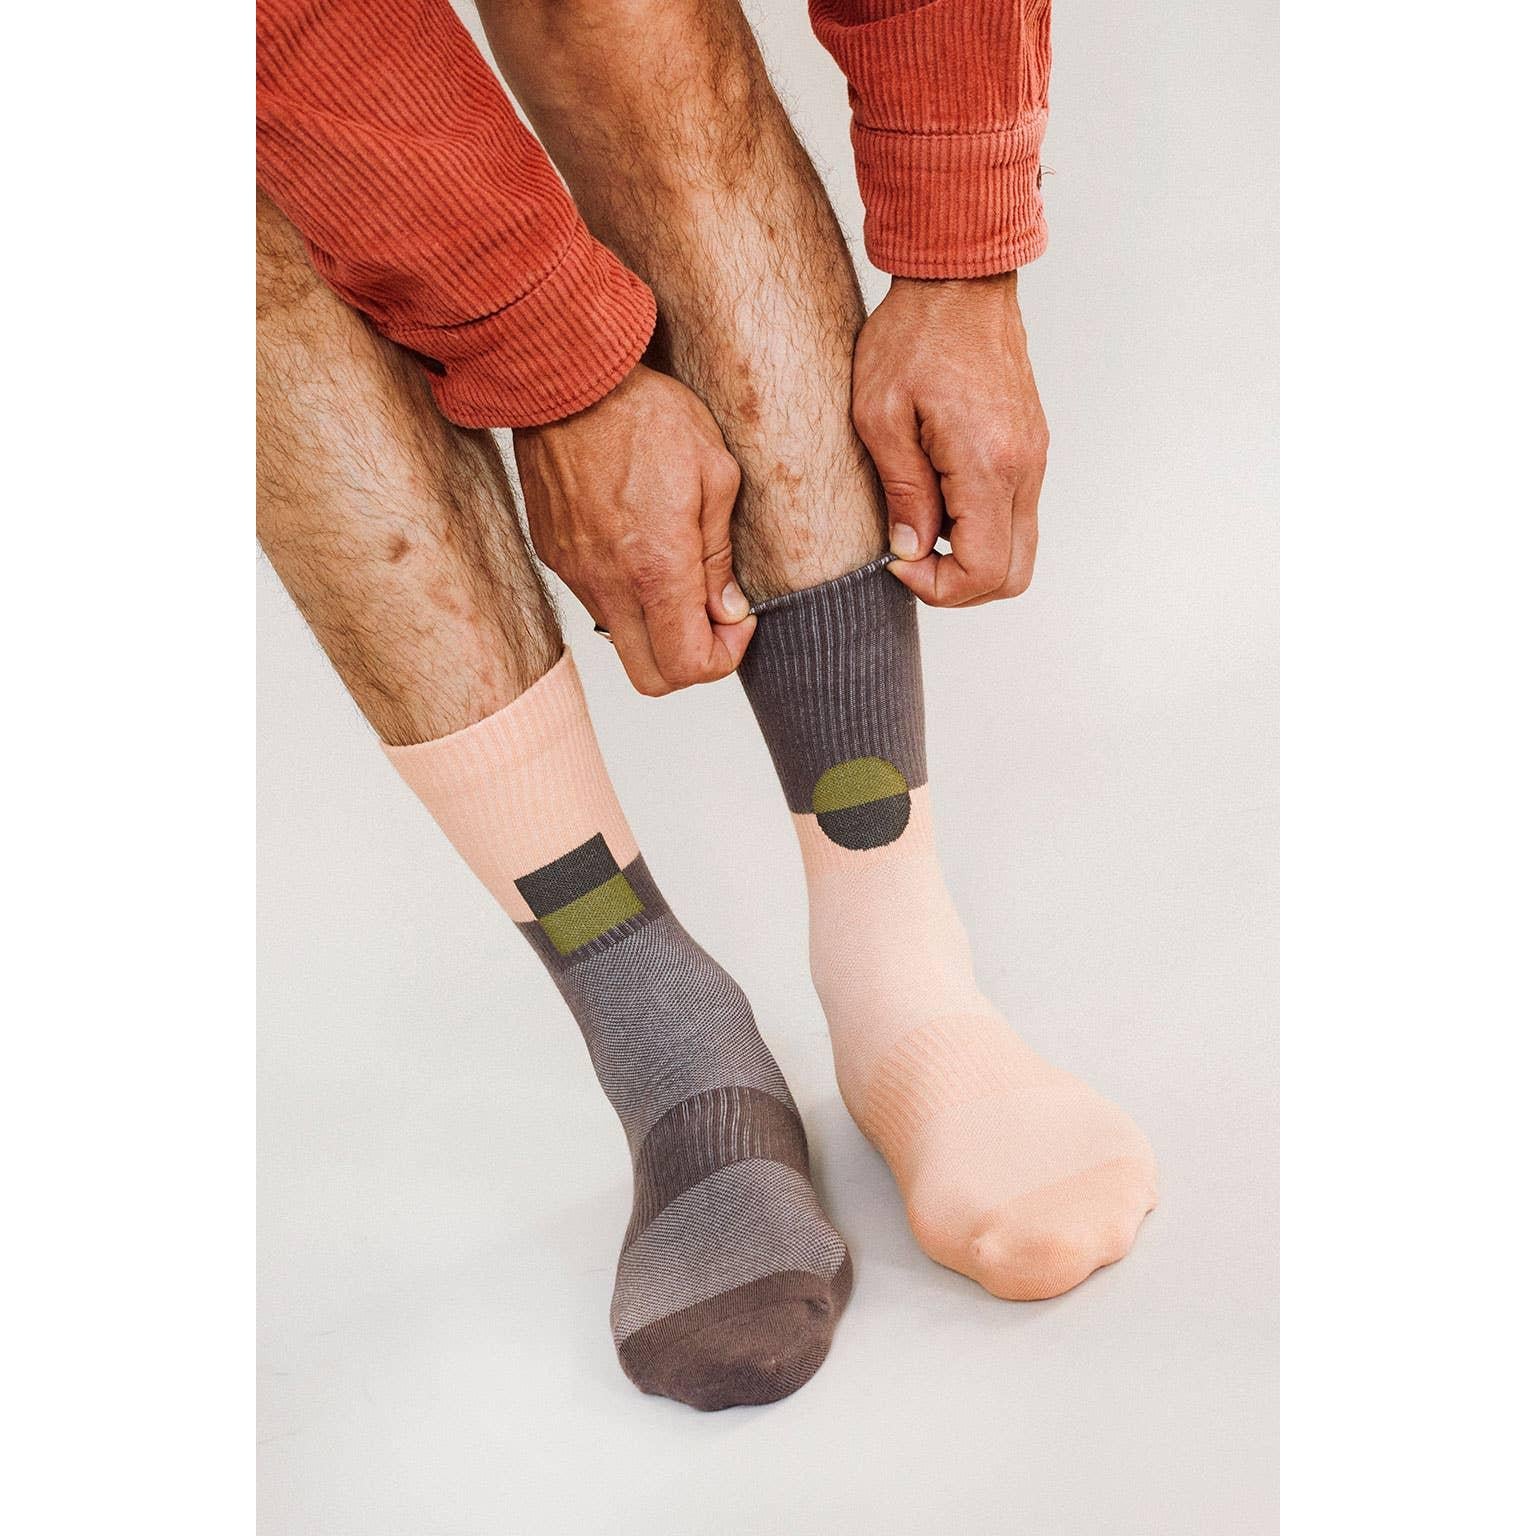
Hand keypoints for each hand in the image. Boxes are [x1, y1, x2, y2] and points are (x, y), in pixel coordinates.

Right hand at [513, 363, 753, 694]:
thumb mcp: (714, 473)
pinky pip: (598, 601)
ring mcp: (578, 574)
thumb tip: (727, 609)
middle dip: (691, 663)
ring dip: (659, 626)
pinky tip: (643, 546)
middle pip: (652, 679)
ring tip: (681, 570)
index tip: (738, 620)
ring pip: (624, 641)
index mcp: (657, 569)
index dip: (725, 658)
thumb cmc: (645, 414)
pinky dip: (628, 595)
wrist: (566, 379)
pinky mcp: (556, 557)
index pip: (690, 667)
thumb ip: (719, 555)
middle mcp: (611, 585)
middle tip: (712, 617)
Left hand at [852, 272, 1048, 606]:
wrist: (959, 277)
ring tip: (919, 524)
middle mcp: (1025, 468)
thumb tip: (911, 550)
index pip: (983, 570)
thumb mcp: (881, 416)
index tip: (896, 560)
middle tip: (910, 557)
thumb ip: (902, 491)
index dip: (937, 586)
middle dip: (958, 586)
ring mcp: (1035, 459)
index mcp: (989, 463)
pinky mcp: (1031, 449)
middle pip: (1013, 576)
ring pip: (1019, 551)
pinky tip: (937, 498)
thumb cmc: (911, 336)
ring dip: (969, 558)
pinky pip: (1016, 516)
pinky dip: (980, 529)